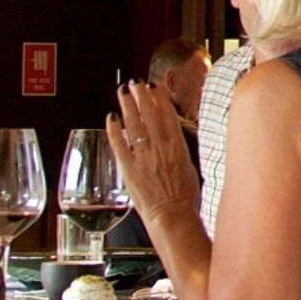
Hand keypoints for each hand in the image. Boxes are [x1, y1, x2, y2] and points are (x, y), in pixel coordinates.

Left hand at [108, 79, 198, 221]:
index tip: (153, 86)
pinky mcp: (128, 168)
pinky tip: (111, 118)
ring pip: (133, 124)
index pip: (167, 114)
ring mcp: (143, 156)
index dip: (159, 97)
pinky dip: (114, 129)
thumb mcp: (189, 166)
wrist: (172, 216)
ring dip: (127, 105)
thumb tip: (171, 138)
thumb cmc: (184, 197)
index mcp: (177, 145)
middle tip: (135, 83)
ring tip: (123, 92)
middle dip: (141, 95)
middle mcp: (159, 147)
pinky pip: (118, 143)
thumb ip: (177, 149)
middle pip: (148, 114)